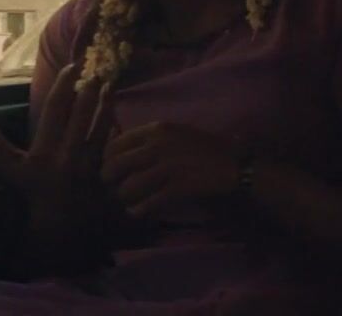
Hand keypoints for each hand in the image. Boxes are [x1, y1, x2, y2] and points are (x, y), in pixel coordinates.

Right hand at [0, 64, 114, 222]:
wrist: (59, 223)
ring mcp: (88, 166)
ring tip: (110, 84)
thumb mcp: (11, 168)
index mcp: (42, 153)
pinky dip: (116, 125)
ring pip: (101, 127)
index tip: (70, 66)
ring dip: (106, 103)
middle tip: (95, 68)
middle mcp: (66, 158)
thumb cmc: (33, 190)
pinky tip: (117, 109)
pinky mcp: (104, 172)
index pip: (53, 112)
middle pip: (80, 116)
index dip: (62, 86)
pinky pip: (114, 144)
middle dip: (88, 90)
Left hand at [100, 122, 241, 217]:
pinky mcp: (177, 187)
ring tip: (127, 202)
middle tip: (112, 188)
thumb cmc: (204, 148)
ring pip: (129, 187)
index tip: (110, 169)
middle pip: (116, 165)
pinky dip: (140, 210)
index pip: (116, 143)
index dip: (107, 159)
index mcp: (157, 129)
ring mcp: (168, 167)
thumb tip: (118, 145)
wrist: (234, 164)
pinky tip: (138, 212)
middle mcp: (158, 145)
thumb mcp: (175, 133)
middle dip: (109, 180)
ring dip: (124, 197)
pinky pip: (148, 202)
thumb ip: (149, 138)